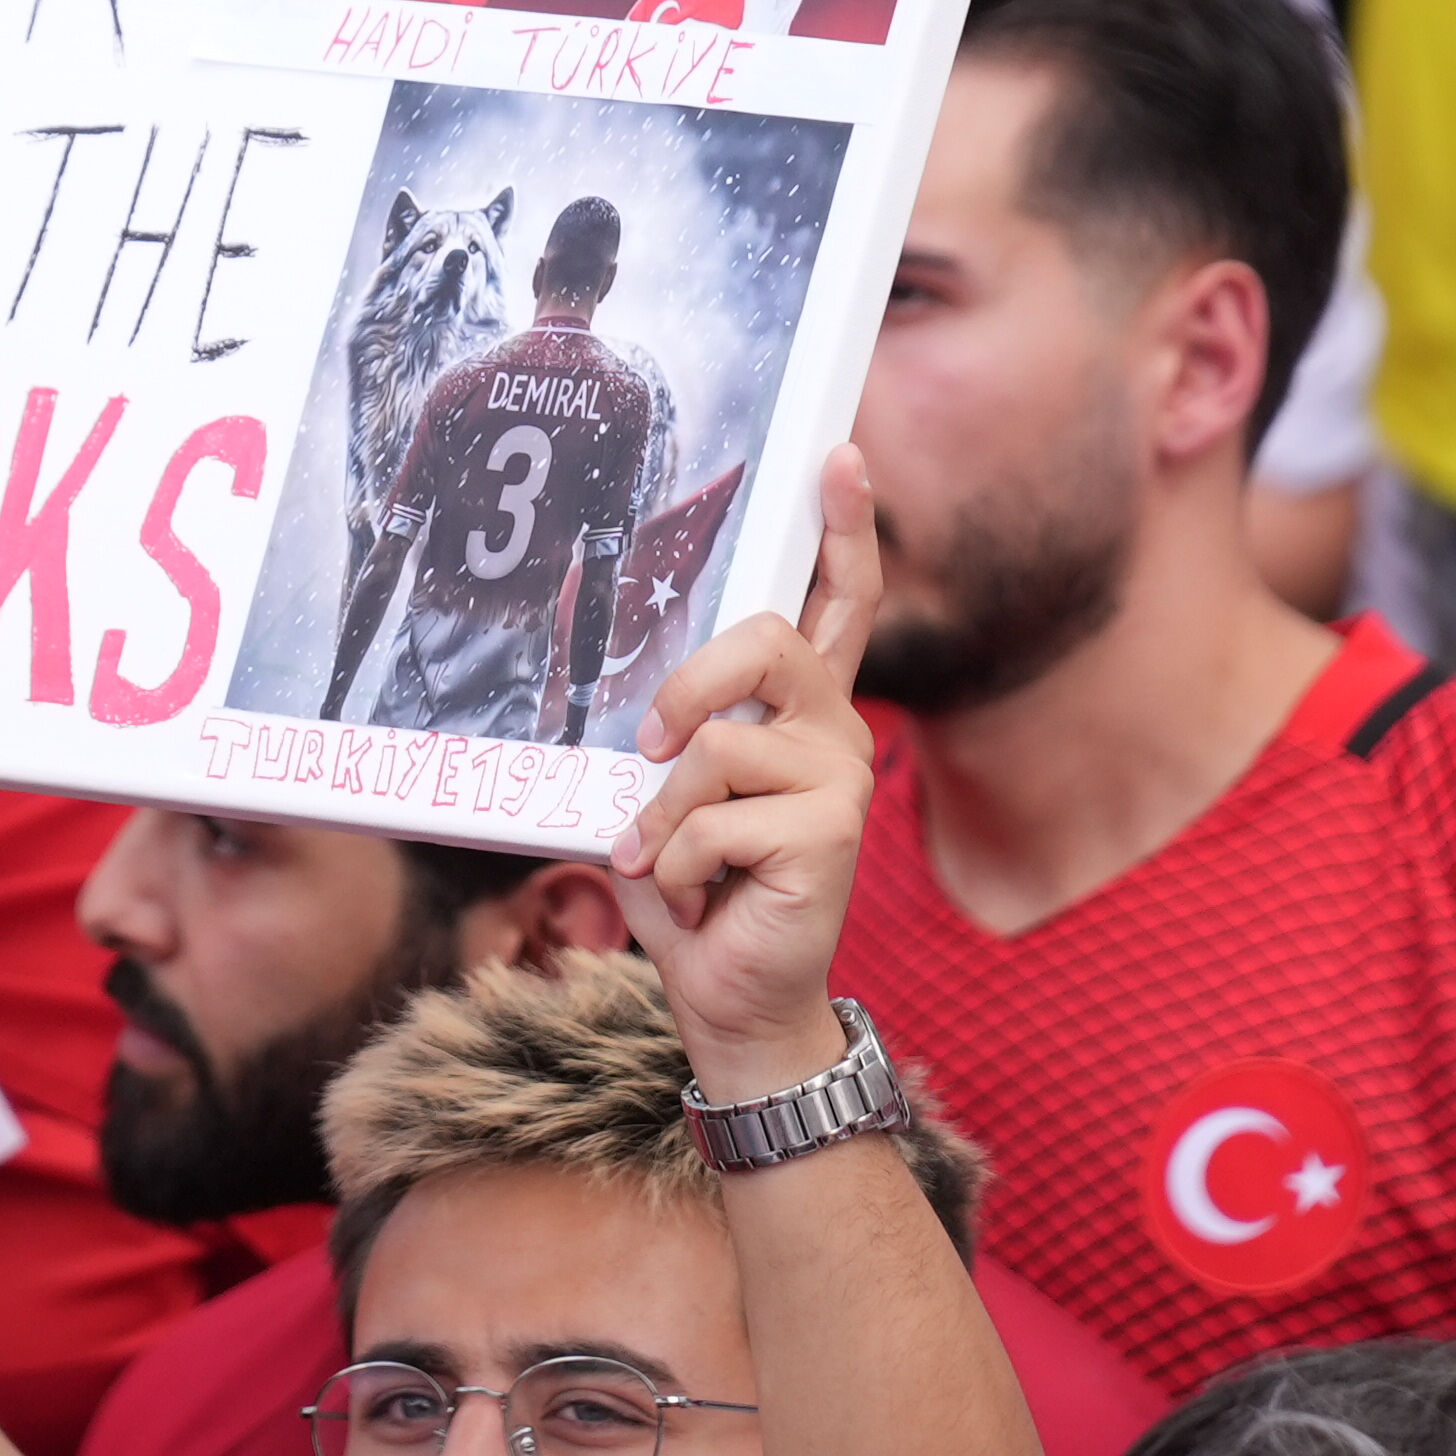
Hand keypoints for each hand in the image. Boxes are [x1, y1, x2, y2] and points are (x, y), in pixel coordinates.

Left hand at [610, 447, 883, 1088]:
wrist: (731, 999)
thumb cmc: (696, 890)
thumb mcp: (666, 796)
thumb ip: (667, 737)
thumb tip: (613, 681)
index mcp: (801, 714)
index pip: (834, 604)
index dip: (843, 529)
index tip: (837, 456)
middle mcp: (835, 733)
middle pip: (767, 642)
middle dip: (690, 687)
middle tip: (651, 745)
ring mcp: (840, 781)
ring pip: (719, 745)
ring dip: (663, 816)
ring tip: (668, 864)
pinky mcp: (829, 833)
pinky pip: (713, 816)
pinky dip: (676, 863)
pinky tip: (698, 899)